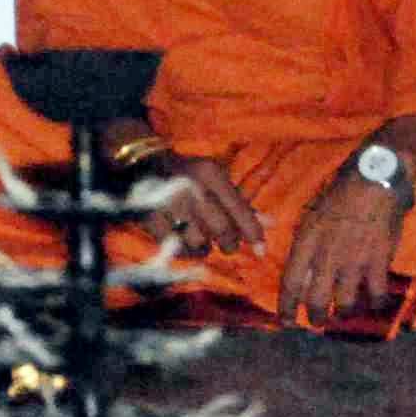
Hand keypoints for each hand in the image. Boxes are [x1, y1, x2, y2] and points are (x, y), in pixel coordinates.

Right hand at [140, 148, 264, 258]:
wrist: (144, 166)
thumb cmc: (190, 175)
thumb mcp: (217, 181)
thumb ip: (241, 204)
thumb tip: (271, 224)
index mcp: (210, 174)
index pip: (239, 210)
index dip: (252, 233)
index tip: (261, 250)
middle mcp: (191, 187)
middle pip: (221, 230)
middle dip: (229, 243)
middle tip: (228, 243)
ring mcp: (169, 203)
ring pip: (199, 242)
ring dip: (205, 247)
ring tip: (202, 239)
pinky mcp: (151, 217)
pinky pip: (177, 247)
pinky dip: (186, 250)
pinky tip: (186, 241)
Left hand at [279, 161, 408, 325]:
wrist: (374, 179)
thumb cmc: (340, 193)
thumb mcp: (313, 215)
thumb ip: (306, 244)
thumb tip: (303, 271)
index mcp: (306, 241)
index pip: (290, 282)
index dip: (286, 306)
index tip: (284, 321)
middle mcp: (327, 256)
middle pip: (316, 300)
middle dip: (315, 317)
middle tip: (316, 323)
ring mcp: (353, 261)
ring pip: (344, 303)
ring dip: (343, 314)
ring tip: (342, 315)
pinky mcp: (379, 261)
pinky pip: (376, 294)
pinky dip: (375, 303)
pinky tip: (374, 303)